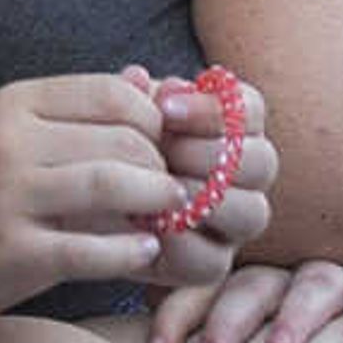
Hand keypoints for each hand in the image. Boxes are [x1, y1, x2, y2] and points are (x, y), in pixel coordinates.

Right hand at [0, 69, 189, 316]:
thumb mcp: (5, 125)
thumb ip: (75, 107)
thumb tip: (147, 79)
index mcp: (14, 103)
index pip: (112, 94)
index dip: (153, 120)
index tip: (162, 145)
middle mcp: (11, 142)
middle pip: (122, 140)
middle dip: (161, 165)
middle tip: (172, 186)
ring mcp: (8, 198)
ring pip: (112, 185)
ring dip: (157, 202)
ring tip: (168, 213)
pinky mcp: (11, 253)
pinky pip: (91, 250)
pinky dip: (131, 251)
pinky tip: (145, 251)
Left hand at [130, 64, 277, 294]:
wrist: (80, 201)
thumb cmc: (107, 149)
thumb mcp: (117, 119)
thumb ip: (130, 100)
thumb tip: (136, 77)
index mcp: (231, 129)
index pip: (250, 108)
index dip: (212, 107)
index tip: (166, 106)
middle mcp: (243, 177)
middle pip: (262, 162)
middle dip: (210, 153)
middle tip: (164, 149)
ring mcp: (233, 224)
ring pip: (252, 212)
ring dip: (203, 196)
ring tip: (157, 186)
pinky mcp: (210, 265)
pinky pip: (215, 260)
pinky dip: (182, 242)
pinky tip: (148, 225)